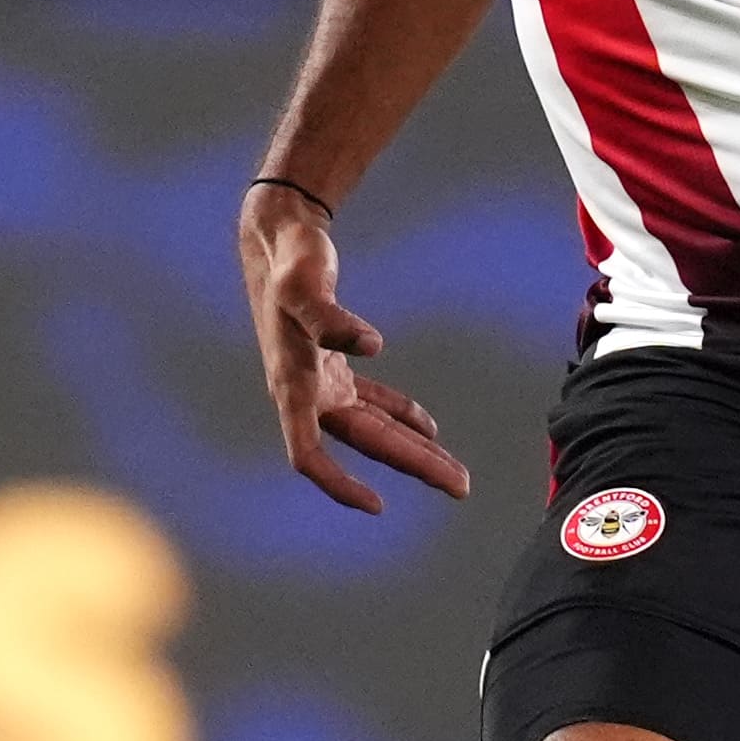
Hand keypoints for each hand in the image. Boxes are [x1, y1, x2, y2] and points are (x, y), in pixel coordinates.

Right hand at [241, 181, 467, 514]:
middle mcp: (306, 394)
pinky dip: (400, 417)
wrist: (278, 235)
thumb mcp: (302, 284)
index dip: (338, 484)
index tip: (376, 505)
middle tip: (461, 487)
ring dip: (413, 448)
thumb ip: (330, 317)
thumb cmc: (289, 260)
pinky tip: (429, 430)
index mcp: (291, 385)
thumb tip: (372, 344)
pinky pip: (372, 403)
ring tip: (454, 474)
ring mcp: (321, 383)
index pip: (309, 454)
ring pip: (374, 428)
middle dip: (412, 465)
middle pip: (365, 444)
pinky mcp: (334, 366)